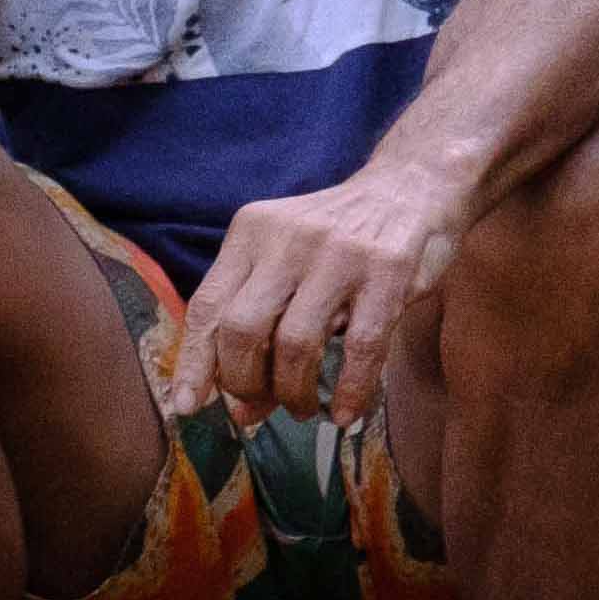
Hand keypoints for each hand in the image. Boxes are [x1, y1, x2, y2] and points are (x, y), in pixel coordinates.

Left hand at [170, 160, 477, 429]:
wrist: (412, 186)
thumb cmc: (340, 237)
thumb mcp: (286, 262)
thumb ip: (261, 326)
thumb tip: (243, 412)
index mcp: (251, 233)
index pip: (207, 306)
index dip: (194, 363)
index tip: (187, 406)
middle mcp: (288, 239)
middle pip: (243, 329)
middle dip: (245, 383)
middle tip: (260, 407)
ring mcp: (339, 254)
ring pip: (296, 343)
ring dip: (295, 392)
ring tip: (304, 409)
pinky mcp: (388, 271)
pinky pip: (361, 347)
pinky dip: (352, 390)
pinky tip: (347, 413)